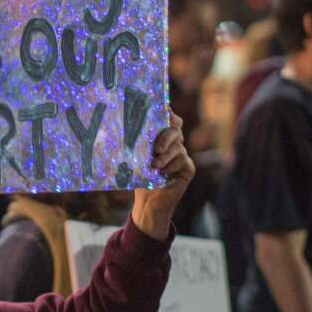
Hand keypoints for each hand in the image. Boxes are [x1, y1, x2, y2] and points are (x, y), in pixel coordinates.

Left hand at [131, 113, 195, 240]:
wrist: (148, 201)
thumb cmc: (139, 176)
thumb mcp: (135, 157)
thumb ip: (137, 143)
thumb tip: (122, 128)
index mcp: (162, 136)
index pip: (170, 119)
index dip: (168, 113)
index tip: (164, 110)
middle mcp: (174, 143)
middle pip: (176, 130)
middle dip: (166, 136)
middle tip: (156, 149)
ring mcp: (182, 155)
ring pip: (179, 147)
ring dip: (165, 156)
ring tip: (154, 165)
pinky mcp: (188, 167)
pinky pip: (183, 161)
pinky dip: (171, 166)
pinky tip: (162, 173)